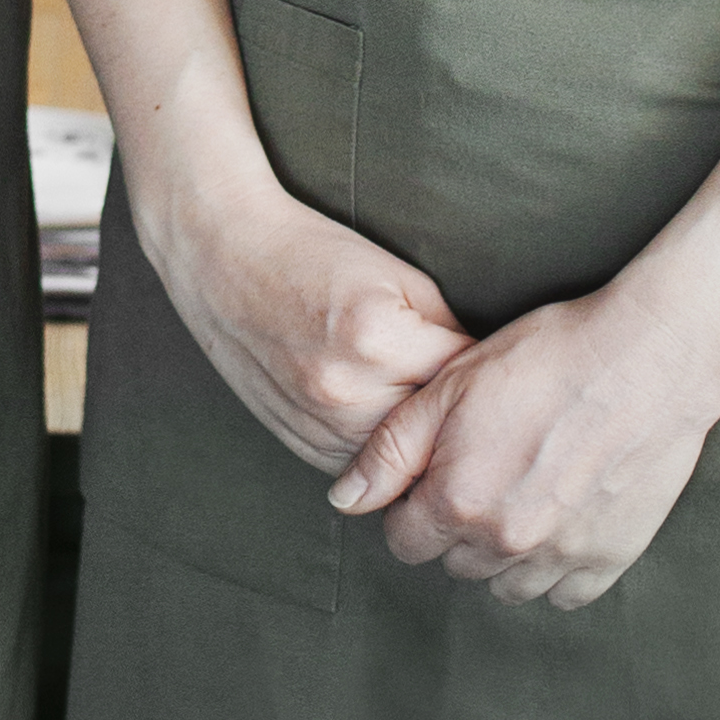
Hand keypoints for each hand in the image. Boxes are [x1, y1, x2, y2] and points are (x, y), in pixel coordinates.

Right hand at [144, 167, 466, 473]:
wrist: (222, 257)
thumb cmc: (312, 252)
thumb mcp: (395, 275)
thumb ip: (444, 329)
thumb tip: (482, 374)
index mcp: (376, 337)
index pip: (460, 378)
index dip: (482, 372)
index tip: (497, 371)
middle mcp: (347, 390)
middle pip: (434, 430)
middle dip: (456, 416)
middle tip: (476, 403)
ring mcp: (318, 423)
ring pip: (401, 462)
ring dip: (421, 444)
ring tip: (438, 421)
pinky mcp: (300, 441)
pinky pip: (363, 467)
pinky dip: (382, 452)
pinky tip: (391, 424)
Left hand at [327, 284, 719, 608]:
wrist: (648, 357)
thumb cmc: (547, 356)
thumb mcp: (451, 384)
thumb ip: (391, 451)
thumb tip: (344, 502)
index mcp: (458, 501)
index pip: (404, 541)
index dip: (410, 505)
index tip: (433, 473)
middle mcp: (506, 542)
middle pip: (455, 562)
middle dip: (455, 526)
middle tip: (481, 470)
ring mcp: (562, 555)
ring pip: (507, 585)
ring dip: (502, 551)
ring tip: (519, 491)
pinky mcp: (611, 557)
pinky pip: (565, 592)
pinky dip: (555, 567)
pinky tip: (558, 517)